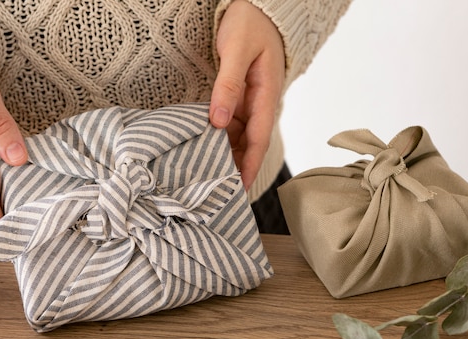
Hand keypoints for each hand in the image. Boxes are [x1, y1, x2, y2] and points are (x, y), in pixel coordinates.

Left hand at [210, 0, 284, 189]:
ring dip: (223, 153)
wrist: (256, 6)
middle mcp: (258, 103)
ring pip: (236, 136)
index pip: (258, 140)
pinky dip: (215, 137)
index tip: (238, 189)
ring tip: (204, 175)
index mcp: (266, 95)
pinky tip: (200, 147)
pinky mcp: (236, 97)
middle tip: (216, 191)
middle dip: (234, 167)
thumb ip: (228, 85)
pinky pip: (227, 123)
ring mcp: (247, 101)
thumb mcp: (237, 51)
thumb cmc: (250, 23)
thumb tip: (218, 121)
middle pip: (248, 144)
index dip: (248, 166)